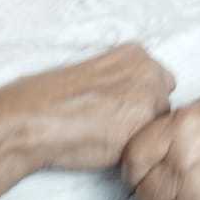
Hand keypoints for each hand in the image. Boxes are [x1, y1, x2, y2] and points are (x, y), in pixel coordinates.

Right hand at [0, 43, 174, 171]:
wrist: (36, 116)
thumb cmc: (54, 94)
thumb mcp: (97, 69)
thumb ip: (125, 77)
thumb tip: (135, 94)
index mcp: (137, 53)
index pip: (159, 79)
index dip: (141, 96)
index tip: (122, 105)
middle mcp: (150, 72)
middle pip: (162, 100)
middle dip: (144, 112)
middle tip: (113, 121)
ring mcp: (150, 100)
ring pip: (156, 123)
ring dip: (140, 130)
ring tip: (106, 132)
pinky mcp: (142, 128)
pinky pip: (146, 143)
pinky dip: (131, 147)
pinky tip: (106, 142)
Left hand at [123, 79, 199, 199]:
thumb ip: (166, 133)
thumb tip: (140, 158)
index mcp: (181, 126)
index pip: (132, 158)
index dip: (134, 164)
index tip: (141, 166)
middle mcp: (188, 158)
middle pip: (143, 189)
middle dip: (148, 185)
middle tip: (162, 178)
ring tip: (182, 187)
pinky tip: (197, 196)